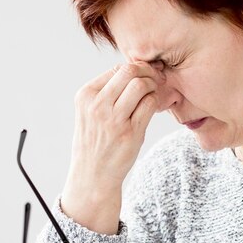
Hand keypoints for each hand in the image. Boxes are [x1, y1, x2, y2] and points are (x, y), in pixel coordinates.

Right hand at [61, 62, 165, 233]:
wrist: (92, 175)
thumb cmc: (95, 141)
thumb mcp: (90, 112)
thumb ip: (107, 92)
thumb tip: (137, 69)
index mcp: (85, 96)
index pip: (116, 68)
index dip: (136, 68)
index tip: (146, 74)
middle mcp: (97, 105)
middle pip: (129, 71)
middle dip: (148, 71)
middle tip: (157, 78)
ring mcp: (113, 119)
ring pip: (141, 85)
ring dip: (154, 85)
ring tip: (156, 92)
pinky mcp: (130, 133)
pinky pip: (150, 105)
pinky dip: (157, 101)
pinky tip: (156, 105)